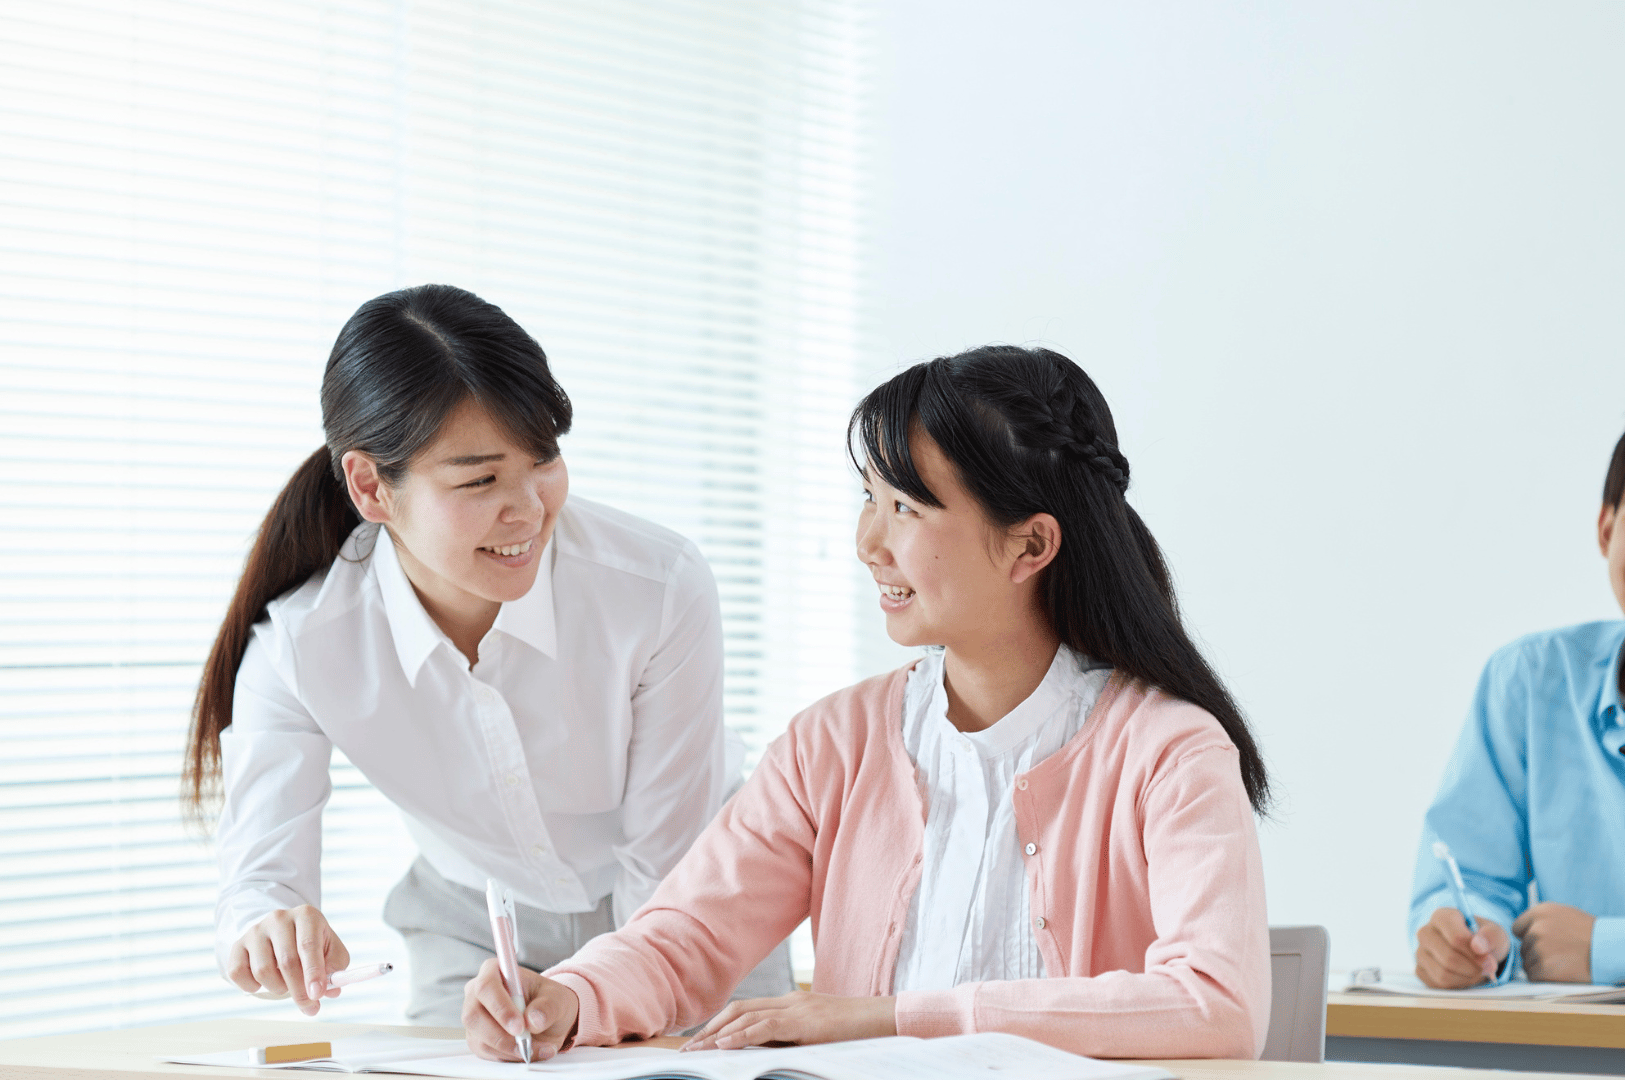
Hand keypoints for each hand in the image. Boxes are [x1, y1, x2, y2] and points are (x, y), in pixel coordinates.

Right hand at [225, 905, 349, 1015]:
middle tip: (310, 1007)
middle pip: (287, 961)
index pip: (308, 945)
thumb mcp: (330, 948)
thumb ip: (336, 967)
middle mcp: (279, 918)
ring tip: (287, 985)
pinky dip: (251, 986)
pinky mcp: (237, 945)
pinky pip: (238, 973)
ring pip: (263, 971)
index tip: (317, 994)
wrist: (281, 932)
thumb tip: (331, 990)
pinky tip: (263, 982)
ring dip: (278, 988)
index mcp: (306, 915)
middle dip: (299, 991)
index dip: (313, 972)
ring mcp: (256, 931)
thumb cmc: (310, 942)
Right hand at [463, 958, 578, 1061]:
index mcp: (493, 971)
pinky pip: (486, 1052)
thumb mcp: (557, 998)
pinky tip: (527, 1052)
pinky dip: (508, 1057)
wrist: (548, 1018)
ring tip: (537, 1049)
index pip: (486, 987)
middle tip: (526, 1044)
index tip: (519, 1026)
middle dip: (501, 1035)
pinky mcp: (477, 1038)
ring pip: (479, 1039)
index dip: (500, 1008)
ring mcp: (475, 1017)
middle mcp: (477, 993)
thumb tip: (533, 1020)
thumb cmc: (549, 1000)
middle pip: (474, 1016)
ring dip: (509, 1050)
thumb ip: (547, 1006)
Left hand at [681, 992, 896, 1051]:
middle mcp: (790, 1002)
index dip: (719, 1023)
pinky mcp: (806, 1022)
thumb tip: (762, 1054)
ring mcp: (797, 1009)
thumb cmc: (855, 1032)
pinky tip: (725, 1045)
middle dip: (710, 1028)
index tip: (699, 1041)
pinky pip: (767, 1026)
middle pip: (739, 1009)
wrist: (884, 1019)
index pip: (746, 1009)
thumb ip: (791, 1039)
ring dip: (718, 1033)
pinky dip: (742, 1035)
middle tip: (687, 1049)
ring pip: (747, 1016)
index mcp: (791, 1004)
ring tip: (697, 1050)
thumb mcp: (817, 1037)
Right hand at [1415, 907, 1508, 987]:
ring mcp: (1420, 951)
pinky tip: (1465, 977)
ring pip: (1443, 973)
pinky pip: (1438, 984)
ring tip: (1477, 972)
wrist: (1477, 952)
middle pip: (1449, 957)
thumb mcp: (1496, 934)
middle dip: (1473, 968)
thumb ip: (1490, 937)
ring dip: (1466, 978)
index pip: (1456, 938)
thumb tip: (1478, 947)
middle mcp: (1425, 932)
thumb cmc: (1485, 940)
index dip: (1475, 953)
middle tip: (1487, 969)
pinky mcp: (1420, 969)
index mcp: (1441, 916)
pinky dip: (1456, 985)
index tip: (1489, 959)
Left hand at [1514, 902, 1595, 982]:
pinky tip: (1562, 972)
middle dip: (1536, 952)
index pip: (1518, 928)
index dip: (1529, 937)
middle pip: (1523, 947)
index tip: (1543, 942)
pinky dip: (1544, 977)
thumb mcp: (1564, 915)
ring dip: (1541, 966)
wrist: (1609, 951)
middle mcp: (1536, 928)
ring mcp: (1539, 949)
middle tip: (1559, 953)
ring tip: (1563, 962)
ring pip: (1527, 962)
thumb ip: (1541, 921)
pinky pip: (1533, 976)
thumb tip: (1523, 932)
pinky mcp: (1544, 968)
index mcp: (1540, 912)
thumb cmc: (1591, 934)